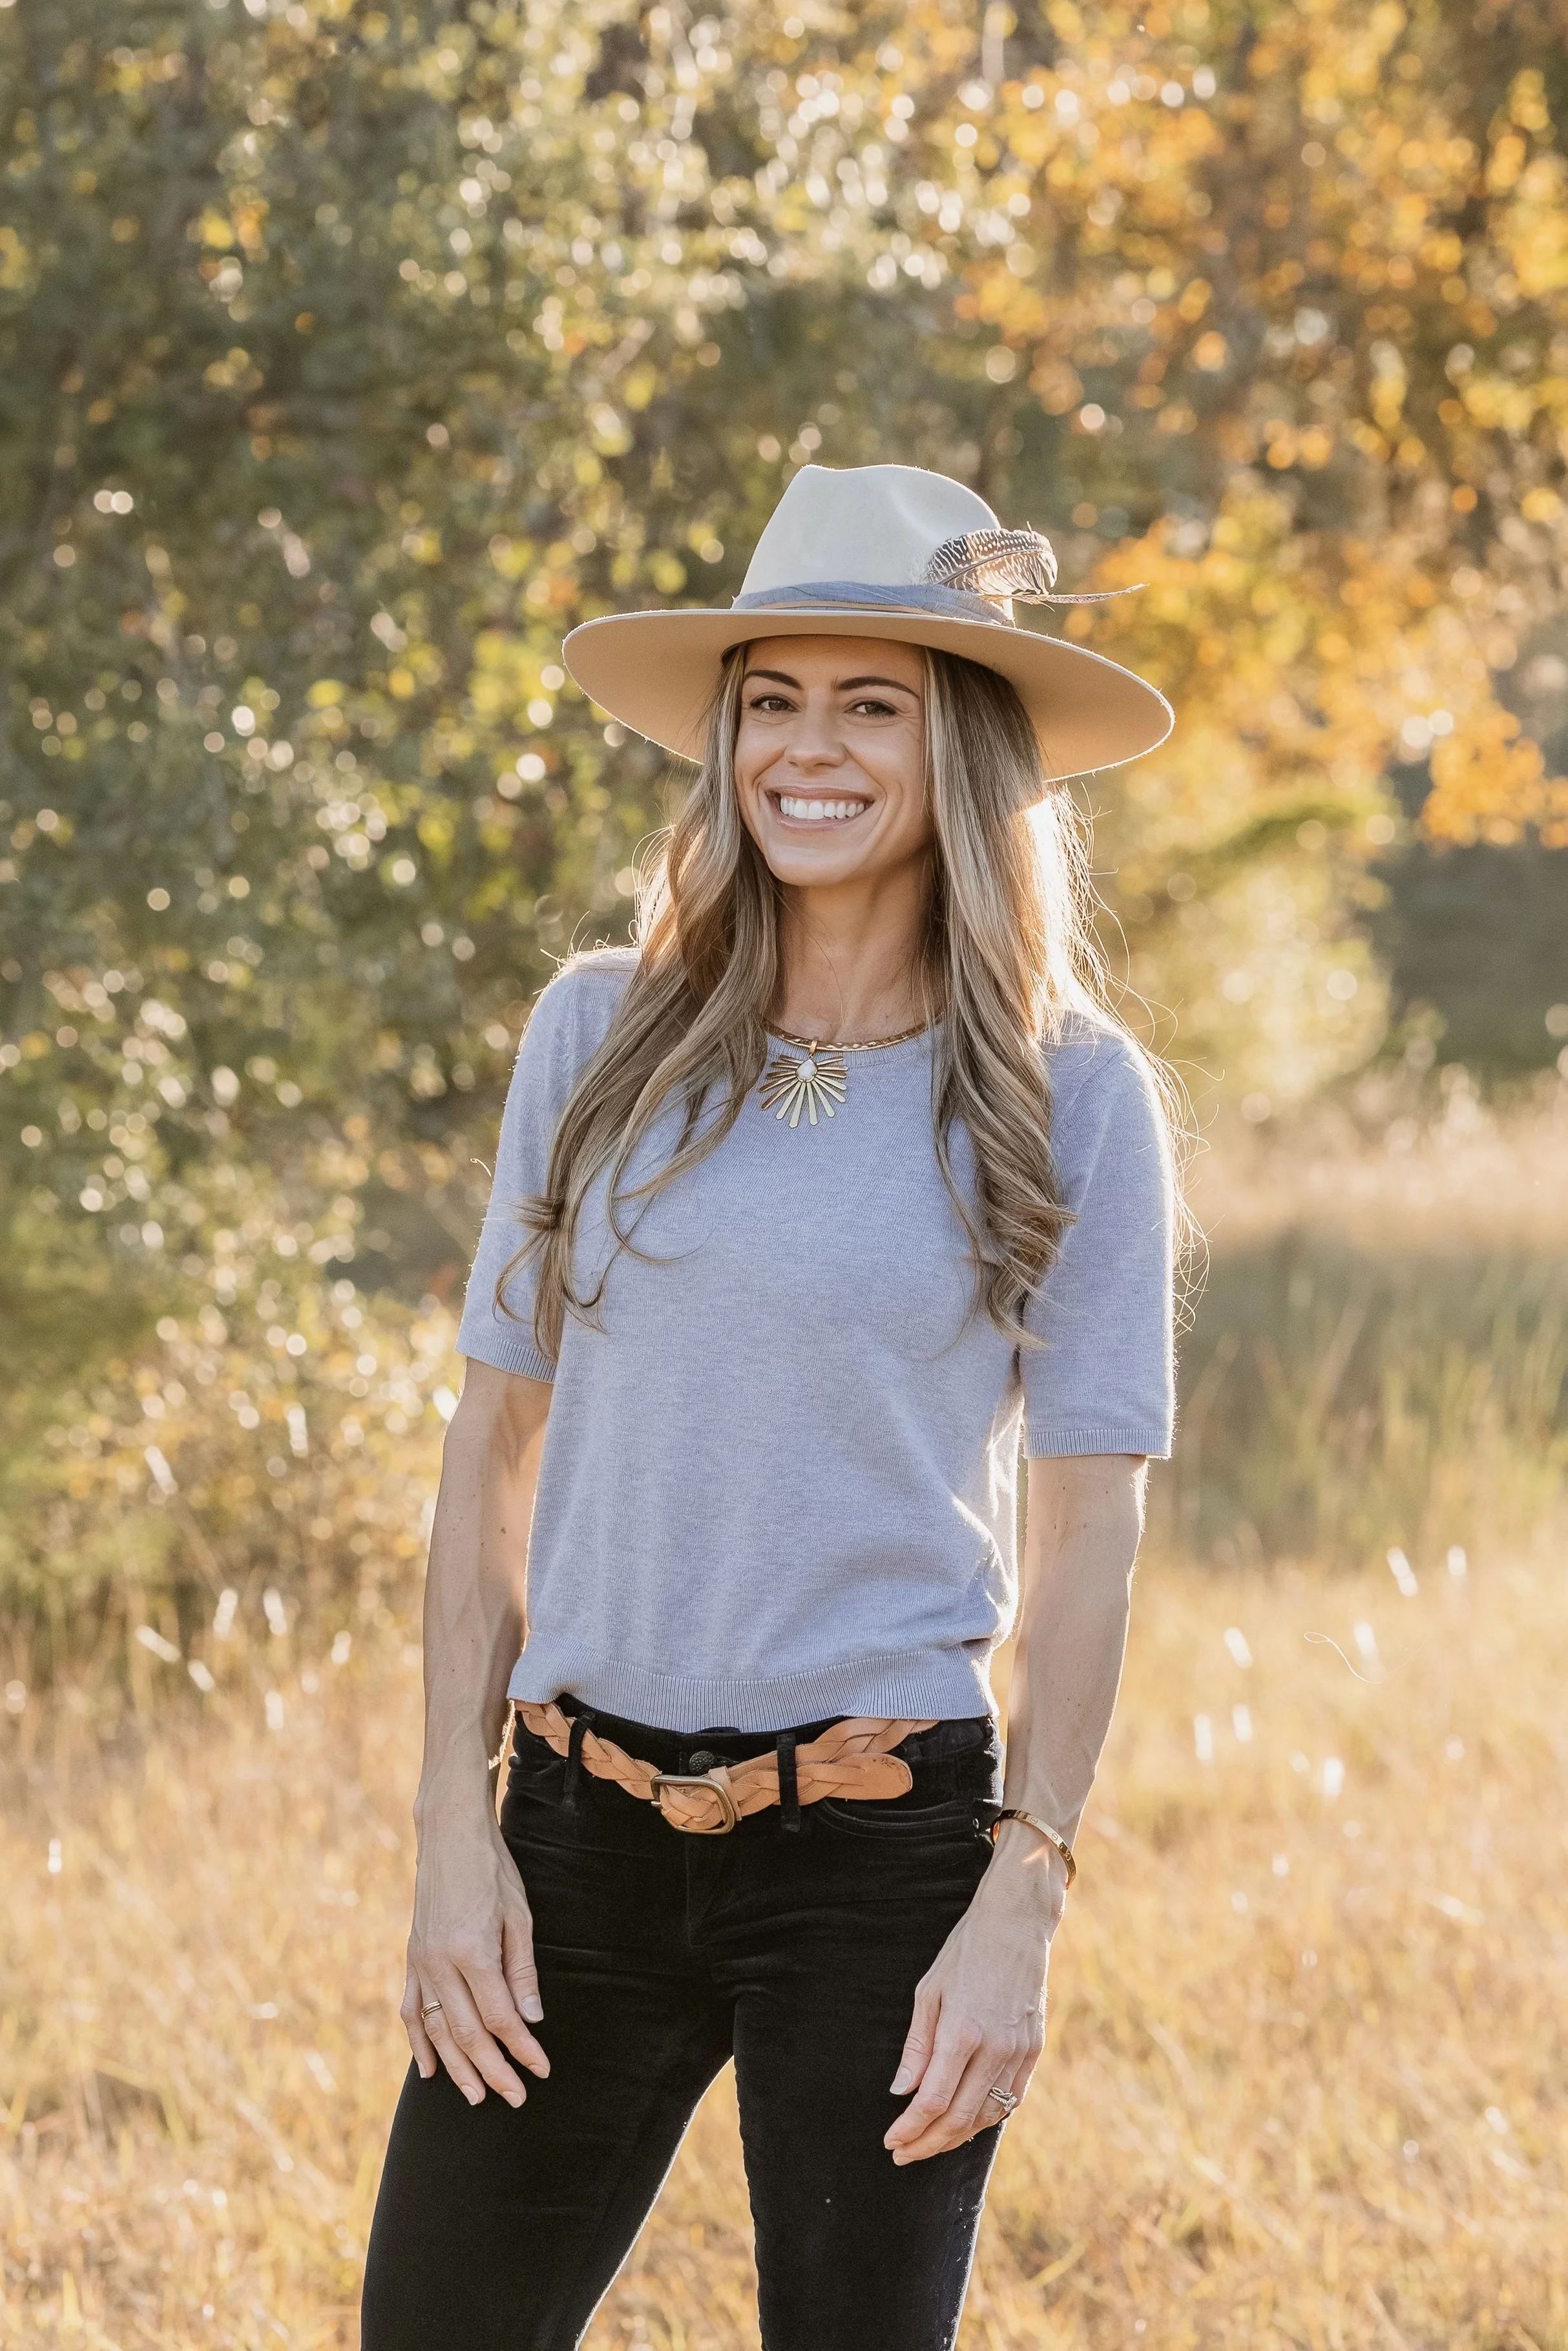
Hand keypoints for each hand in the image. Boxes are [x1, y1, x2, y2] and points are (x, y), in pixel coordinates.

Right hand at [402, 1809, 549, 2107]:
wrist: (449, 1836)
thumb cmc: (493, 1870)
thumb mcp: (520, 1916)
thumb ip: (522, 1972)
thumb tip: (531, 2020)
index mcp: (473, 1951)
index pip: (500, 2017)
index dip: (522, 2048)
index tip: (541, 2070)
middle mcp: (440, 1963)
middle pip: (468, 2033)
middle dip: (493, 2070)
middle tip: (515, 2099)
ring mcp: (420, 1962)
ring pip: (438, 2029)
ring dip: (457, 2067)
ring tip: (476, 2097)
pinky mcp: (411, 1958)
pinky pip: (412, 2009)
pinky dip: (419, 2043)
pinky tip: (429, 2070)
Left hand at [883, 1829, 1065, 2164]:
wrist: (1017, 1925)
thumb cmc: (965, 1952)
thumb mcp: (929, 1991)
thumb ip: (917, 2047)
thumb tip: (901, 2092)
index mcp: (962, 2033)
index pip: (931, 2101)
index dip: (909, 2129)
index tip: (890, 2142)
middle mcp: (994, 2049)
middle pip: (958, 2119)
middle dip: (927, 2143)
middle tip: (903, 2154)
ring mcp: (1019, 2053)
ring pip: (986, 2116)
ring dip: (955, 2137)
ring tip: (929, 2143)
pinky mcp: (1034, 2051)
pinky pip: (1010, 2099)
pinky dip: (986, 2119)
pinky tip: (966, 2123)